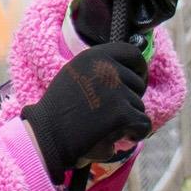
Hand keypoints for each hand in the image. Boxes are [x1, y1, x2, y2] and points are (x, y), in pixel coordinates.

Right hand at [19, 44, 152, 181]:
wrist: (47, 136)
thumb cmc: (59, 110)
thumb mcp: (76, 74)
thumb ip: (100, 69)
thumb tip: (129, 70)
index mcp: (95, 55)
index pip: (132, 53)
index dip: (139, 69)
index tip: (137, 82)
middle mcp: (107, 68)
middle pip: (138, 83)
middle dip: (130, 100)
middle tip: (112, 114)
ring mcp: (116, 90)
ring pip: (140, 105)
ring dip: (128, 119)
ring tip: (105, 126)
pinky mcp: (122, 113)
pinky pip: (143, 124)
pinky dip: (136, 134)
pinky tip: (121, 138)